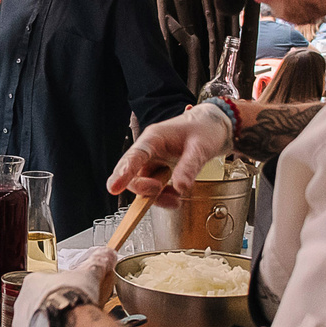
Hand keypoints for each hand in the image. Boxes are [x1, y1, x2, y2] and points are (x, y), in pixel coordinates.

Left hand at [12, 249, 115, 326]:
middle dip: (53, 314)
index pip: (45, 288)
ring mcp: (19, 325)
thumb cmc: (72, 298)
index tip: (71, 300)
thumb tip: (108, 254)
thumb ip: (97, 264)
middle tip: (70, 320)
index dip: (60, 295)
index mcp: (33, 282)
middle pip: (37, 308)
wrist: (66, 323)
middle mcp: (21, 302)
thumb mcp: (88, 275)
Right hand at [107, 102, 233, 206]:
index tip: (113, 188)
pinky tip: (176, 195)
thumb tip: (180, 187)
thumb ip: (189, 167)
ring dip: (156, 197)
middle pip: (132, 175)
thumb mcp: (201, 147)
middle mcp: (149, 151)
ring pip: (142, 186)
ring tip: (175, 199)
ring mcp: (152, 162)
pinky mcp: (158, 172)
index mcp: (154, 138)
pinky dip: (164, 198)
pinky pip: (154, 191)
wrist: (212, 127)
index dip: (122, 172)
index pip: (134, 156)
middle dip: (143, 189)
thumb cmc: (204, 129)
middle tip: (160, 190)